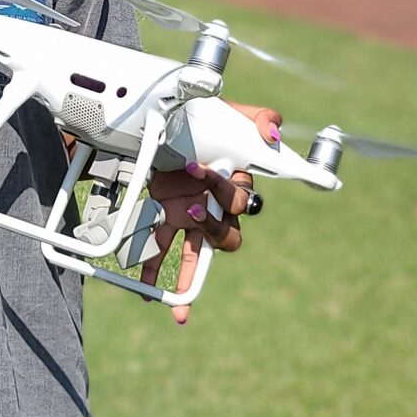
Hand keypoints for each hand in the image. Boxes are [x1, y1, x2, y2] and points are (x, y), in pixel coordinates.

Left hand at [141, 103, 280, 323]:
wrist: (180, 120)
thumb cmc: (217, 120)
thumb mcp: (239, 114)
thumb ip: (263, 119)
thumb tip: (272, 133)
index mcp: (236, 185)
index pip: (239, 198)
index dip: (224, 192)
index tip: (202, 174)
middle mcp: (217, 207)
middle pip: (226, 234)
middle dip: (212, 227)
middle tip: (193, 209)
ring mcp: (193, 216)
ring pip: (198, 253)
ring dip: (188, 277)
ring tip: (178, 302)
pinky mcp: (169, 218)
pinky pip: (164, 247)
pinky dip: (154, 269)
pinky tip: (145, 289)